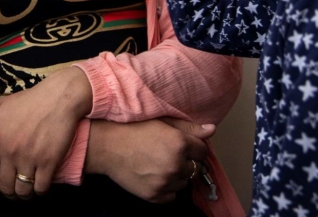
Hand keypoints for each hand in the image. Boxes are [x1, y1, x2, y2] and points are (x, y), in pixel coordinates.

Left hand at [0, 66, 92, 198]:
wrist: (59, 97)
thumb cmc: (29, 101)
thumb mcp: (0, 106)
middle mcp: (10, 151)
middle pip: (3, 186)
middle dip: (6, 191)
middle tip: (11, 188)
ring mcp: (29, 158)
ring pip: (21, 191)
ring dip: (22, 194)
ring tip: (25, 189)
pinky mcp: (49, 162)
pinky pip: (40, 188)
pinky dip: (39, 190)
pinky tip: (39, 184)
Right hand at [84, 118, 213, 202]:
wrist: (105, 146)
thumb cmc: (131, 128)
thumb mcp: (161, 121)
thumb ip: (188, 127)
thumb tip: (211, 130)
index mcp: (180, 143)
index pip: (202, 151)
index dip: (193, 147)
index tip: (182, 146)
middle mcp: (176, 165)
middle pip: (194, 168)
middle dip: (184, 161)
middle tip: (166, 153)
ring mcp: (165, 183)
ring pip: (182, 182)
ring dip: (175, 175)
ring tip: (157, 164)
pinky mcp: (155, 196)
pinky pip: (171, 196)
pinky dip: (165, 188)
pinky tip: (152, 175)